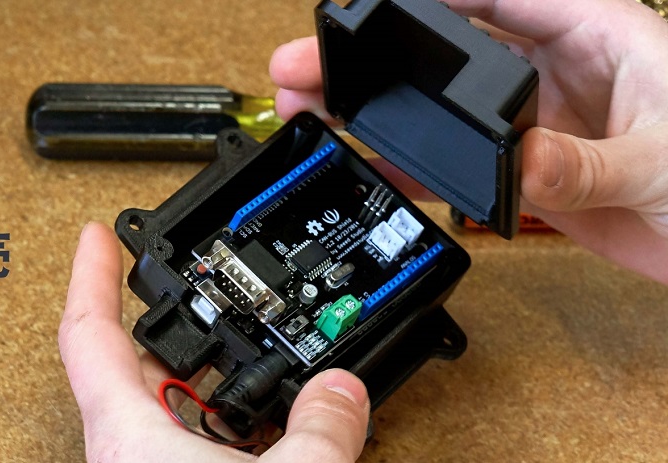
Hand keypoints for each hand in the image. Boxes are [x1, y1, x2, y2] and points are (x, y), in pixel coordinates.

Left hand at [59, 223, 370, 461]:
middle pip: (135, 363)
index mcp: (124, 432)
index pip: (87, 331)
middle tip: (195, 286)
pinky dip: (224, 425)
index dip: (91, 273)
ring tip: (240, 345)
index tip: (98, 234)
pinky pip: (190, 446)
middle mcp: (125, 450)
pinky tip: (262, 425)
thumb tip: (340, 390)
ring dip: (204, 376)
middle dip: (173, 321)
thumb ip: (319, 429)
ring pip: (167, 408)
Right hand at [270, 0, 667, 283]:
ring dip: (383, 112)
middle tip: (314, 63)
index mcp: (595, 32)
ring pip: (444, 111)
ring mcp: (542, 125)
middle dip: (379, 56)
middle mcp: (559, 72)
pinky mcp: (536, 177)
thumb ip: (583, 161)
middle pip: (450, 52)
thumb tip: (517, 165)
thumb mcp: (661, 157)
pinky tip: (369, 165)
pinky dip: (414, 170)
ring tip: (319, 111)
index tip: (366, 6)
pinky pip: (460, 170)